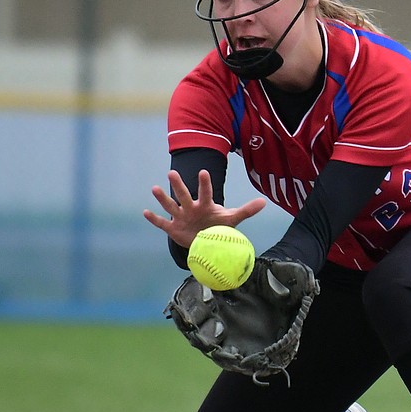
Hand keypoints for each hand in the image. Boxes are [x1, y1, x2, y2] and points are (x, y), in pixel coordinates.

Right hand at [143, 169, 266, 248]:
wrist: (205, 239)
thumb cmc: (217, 225)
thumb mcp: (232, 219)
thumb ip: (246, 210)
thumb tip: (264, 202)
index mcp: (205, 204)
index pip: (206, 193)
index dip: (204, 184)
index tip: (203, 172)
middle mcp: (191, 207)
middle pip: (184, 195)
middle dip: (178, 186)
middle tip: (172, 172)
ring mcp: (180, 216)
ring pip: (170, 205)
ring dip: (162, 198)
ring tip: (154, 188)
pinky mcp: (172, 227)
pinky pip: (162, 223)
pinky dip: (154, 219)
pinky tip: (145, 212)